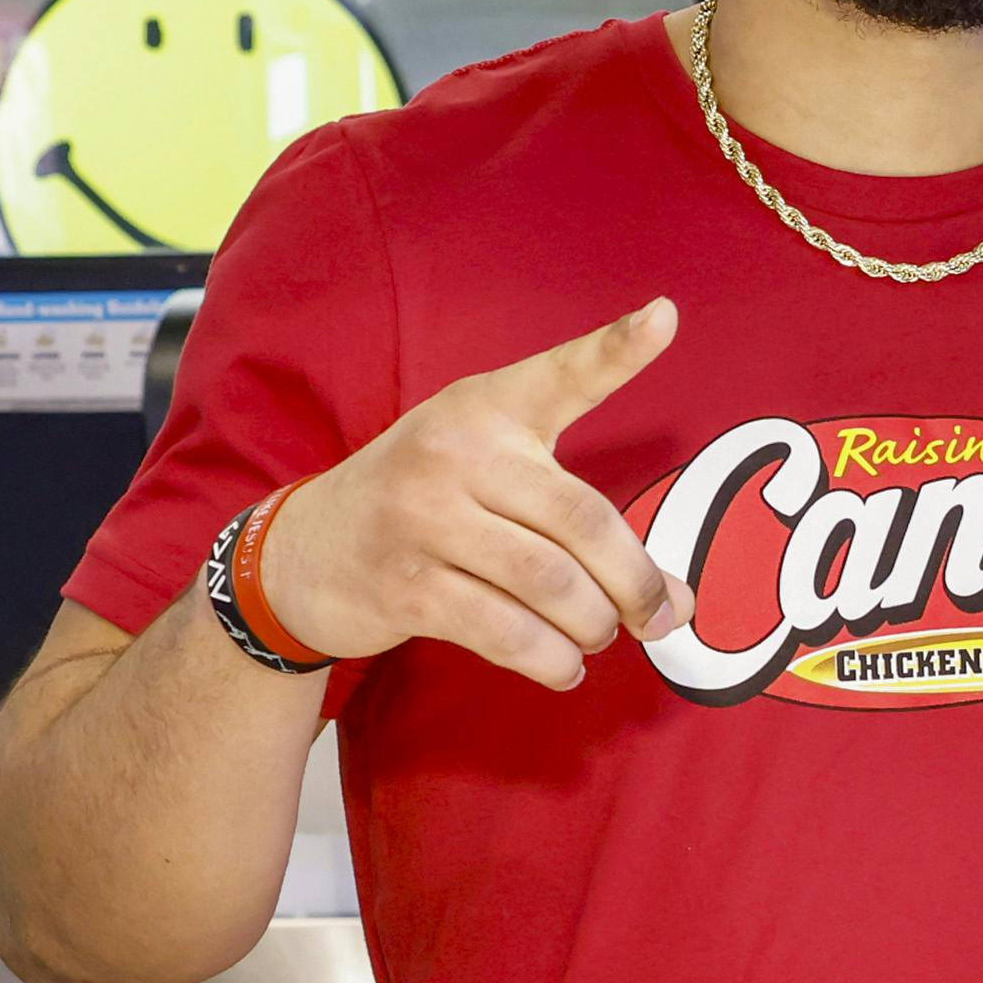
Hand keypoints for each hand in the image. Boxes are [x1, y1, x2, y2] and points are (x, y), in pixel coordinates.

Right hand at [248, 299, 683, 692]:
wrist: (304, 551)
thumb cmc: (425, 504)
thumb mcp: (487, 467)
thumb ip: (578, 517)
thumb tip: (678, 600)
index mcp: (485, 408)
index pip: (561, 375)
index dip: (616, 349)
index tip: (664, 317)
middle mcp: (453, 451)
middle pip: (582, 521)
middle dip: (635, 583)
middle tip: (658, 616)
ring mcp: (422, 518)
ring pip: (551, 585)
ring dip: (593, 626)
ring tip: (598, 635)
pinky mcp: (405, 586)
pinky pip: (507, 632)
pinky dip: (552, 660)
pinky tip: (564, 665)